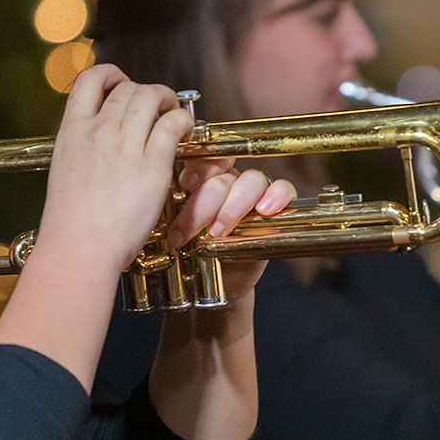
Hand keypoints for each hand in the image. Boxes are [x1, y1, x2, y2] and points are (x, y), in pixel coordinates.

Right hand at [36, 64, 195, 271]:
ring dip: (168, 100)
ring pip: (151, 97)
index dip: (110, 74)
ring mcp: (124, 146)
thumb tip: (97, 148)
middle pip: (128, 88)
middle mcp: (97, 131)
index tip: (121, 84)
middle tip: (158, 107)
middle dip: (146, 92)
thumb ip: (81, 152)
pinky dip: (183, 120)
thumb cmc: (70, 224)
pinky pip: (173, 124)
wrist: (78, 249)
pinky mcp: (151, 166)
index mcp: (71, 132)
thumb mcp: (64, 174)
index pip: (89, 80)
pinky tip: (185, 132)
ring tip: (173, 114)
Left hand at [166, 159, 295, 303]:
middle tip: (186, 232)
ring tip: (218, 232)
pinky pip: (284, 189)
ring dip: (233, 207)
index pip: (207, 155)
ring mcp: (253, 194)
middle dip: (206, 202)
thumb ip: (168, 205)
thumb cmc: (186, 250)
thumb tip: (156, 193)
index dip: (199, 166)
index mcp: (203, 177)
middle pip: (225, 174)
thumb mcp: (172, 226)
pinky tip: (264, 210)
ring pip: (252, 181)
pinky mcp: (275, 210)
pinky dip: (276, 195)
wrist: (208, 283)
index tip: (184, 184)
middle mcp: (229, 181)